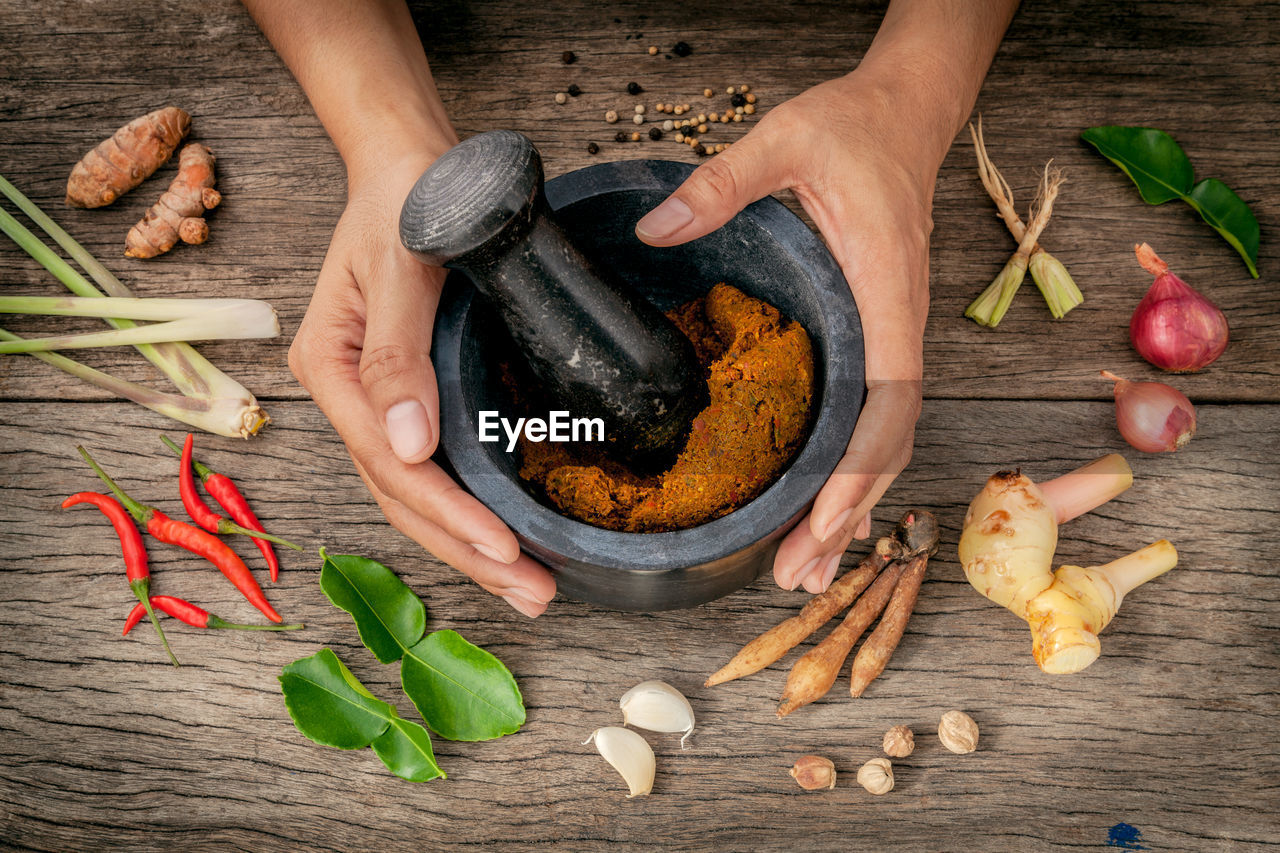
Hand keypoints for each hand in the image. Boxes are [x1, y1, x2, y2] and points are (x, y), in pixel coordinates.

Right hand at [289, 154, 556, 616]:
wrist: (412, 163)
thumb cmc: (406, 198)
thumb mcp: (400, 267)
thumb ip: (399, 357)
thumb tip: (410, 448)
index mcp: (331, 369)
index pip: (392, 464)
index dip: (449, 514)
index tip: (504, 549)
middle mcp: (348, 397)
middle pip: (403, 496)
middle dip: (468, 552)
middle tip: (532, 593)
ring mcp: (375, 402)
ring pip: (417, 494)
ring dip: (471, 545)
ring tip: (529, 587)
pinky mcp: (409, 398)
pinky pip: (434, 468)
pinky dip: (470, 508)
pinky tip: (506, 536)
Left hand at [635, 74, 934, 593]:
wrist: (903, 115)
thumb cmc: (855, 129)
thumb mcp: (784, 140)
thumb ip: (722, 184)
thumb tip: (656, 231)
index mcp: (882, 292)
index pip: (886, 398)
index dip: (858, 467)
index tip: (827, 520)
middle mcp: (896, 326)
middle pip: (886, 442)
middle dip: (848, 514)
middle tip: (799, 576)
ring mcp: (888, 336)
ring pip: (880, 441)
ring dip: (850, 508)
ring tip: (809, 570)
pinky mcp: (871, 337)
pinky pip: (867, 418)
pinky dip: (847, 472)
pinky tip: (821, 508)